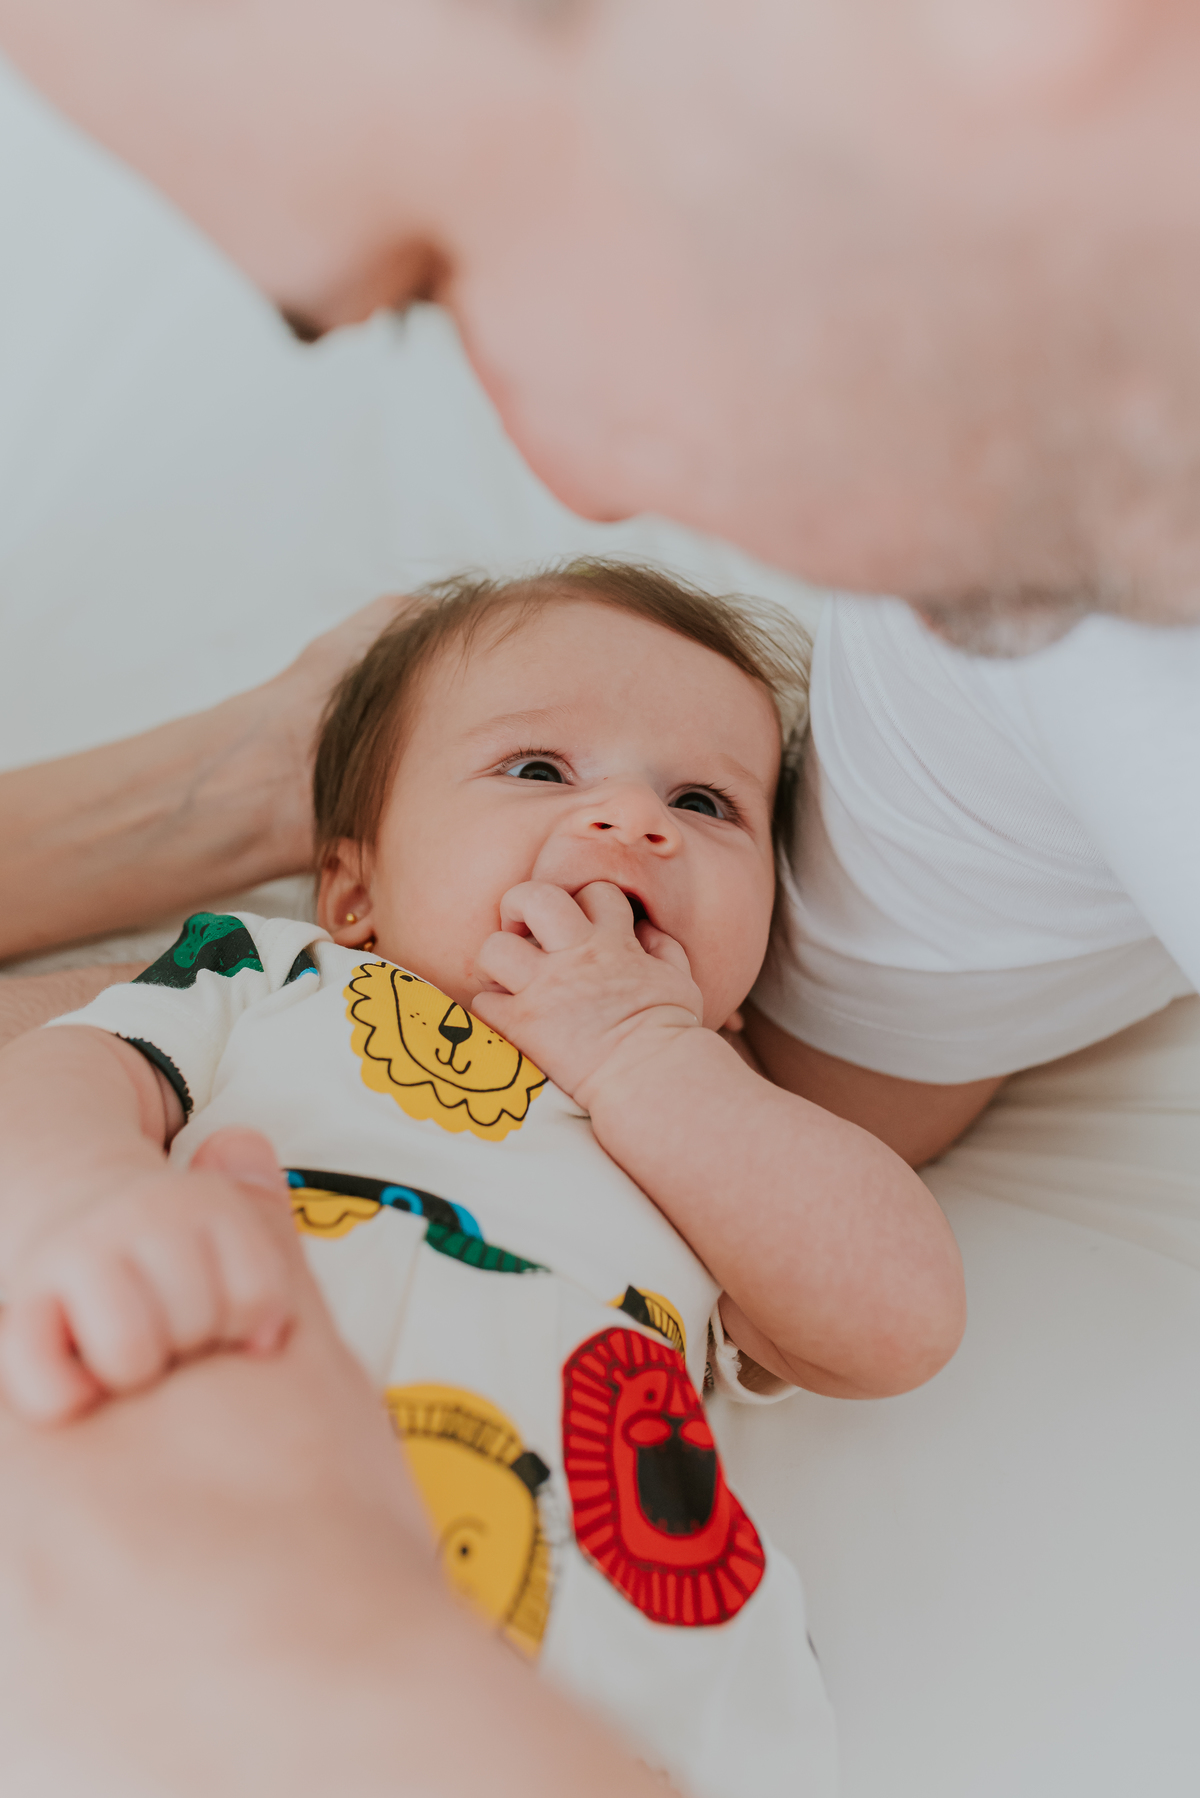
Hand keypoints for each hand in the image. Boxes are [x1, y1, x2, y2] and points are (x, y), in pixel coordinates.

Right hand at [0, 1129, 295, 1423]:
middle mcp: (146, 1212)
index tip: (229, 1322)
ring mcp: (81, 1248)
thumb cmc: (180, 1256)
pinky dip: (64, 1395)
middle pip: (194, 1324)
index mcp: (213, 1203)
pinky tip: (83, 1382)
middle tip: (172, 1329)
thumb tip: (264, 1344)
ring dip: (134, 1369)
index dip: (249, 1327)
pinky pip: (51, 1383)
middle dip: (190, 1343)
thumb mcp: (241, 1241)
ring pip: (129, 1354)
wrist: (86, 1210)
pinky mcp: (26, 1296)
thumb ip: (275, 1278)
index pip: (256, 1296)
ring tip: (135, 1348)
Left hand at [472, 881, 703, 1106]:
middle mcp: (575, 956)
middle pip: (532, 897)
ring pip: (494, 948)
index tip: (584, 926)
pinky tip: (507, 1019)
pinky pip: (484, 1002)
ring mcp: (545, 989)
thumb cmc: (671, 1032)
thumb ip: (664, 948)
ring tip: (506, 977)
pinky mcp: (522, 1025)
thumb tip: (646, 930)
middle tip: (520, 929)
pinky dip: (491, 1009)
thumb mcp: (680, 980)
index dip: (586, 903)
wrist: (650, 1076)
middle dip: (519, 904)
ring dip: (496, 961)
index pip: (592, 891)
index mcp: (613, 941)